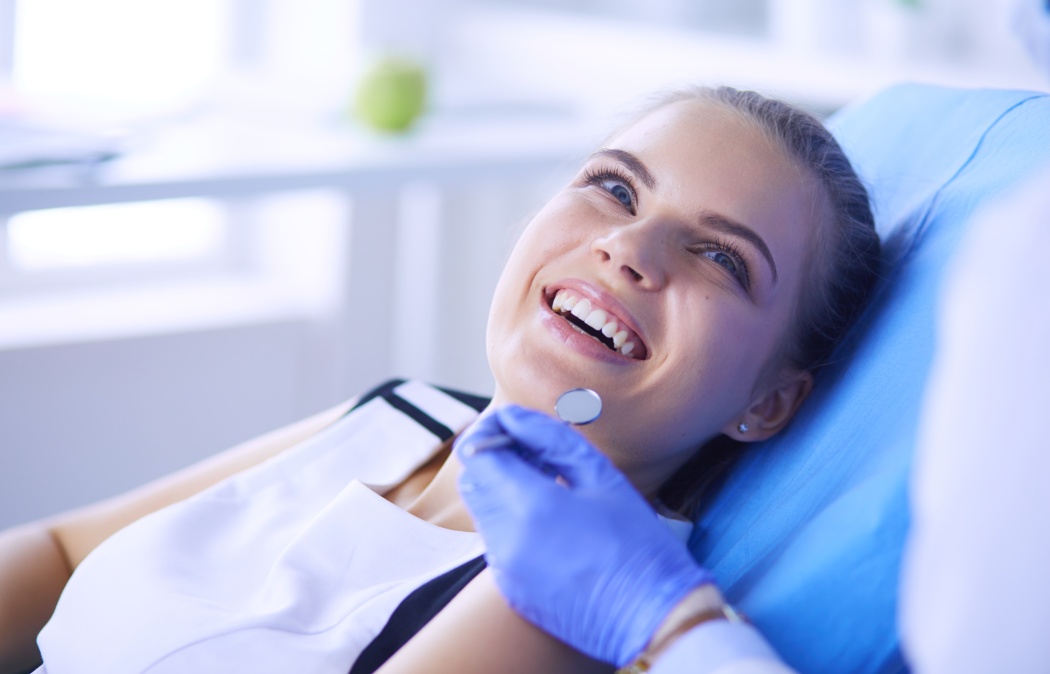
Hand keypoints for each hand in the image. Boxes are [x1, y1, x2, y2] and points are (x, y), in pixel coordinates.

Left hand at [455, 405, 712, 666]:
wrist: (654, 617)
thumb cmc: (637, 543)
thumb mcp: (601, 477)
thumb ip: (550, 439)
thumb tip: (514, 417)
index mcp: (530, 505)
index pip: (477, 454)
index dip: (489, 432)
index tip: (514, 426)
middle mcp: (506, 539)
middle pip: (474, 482)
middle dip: (494, 459)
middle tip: (535, 454)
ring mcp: (504, 569)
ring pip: (484, 512)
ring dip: (503, 490)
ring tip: (549, 485)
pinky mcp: (511, 590)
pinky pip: (497, 543)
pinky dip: (513, 523)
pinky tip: (553, 523)